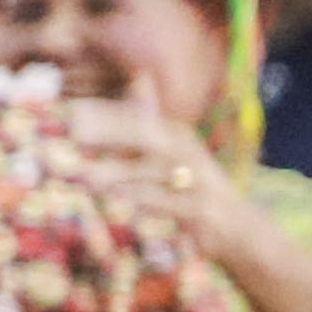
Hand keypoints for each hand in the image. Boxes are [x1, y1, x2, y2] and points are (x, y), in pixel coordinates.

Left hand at [58, 92, 277, 286]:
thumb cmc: (193, 191)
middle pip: (148, 136)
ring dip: (120, 172)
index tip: (73, 110)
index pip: (141, 118)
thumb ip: (147, 125)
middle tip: (75, 132)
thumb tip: (136, 81)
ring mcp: (197, 181)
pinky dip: (145, 201)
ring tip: (86, 175)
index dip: (108, 113)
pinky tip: (120, 202)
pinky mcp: (201, 209)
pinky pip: (170, 203)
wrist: (238, 230)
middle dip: (113, 132)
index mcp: (177, 137)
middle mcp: (188, 153)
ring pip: (156, 171)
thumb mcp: (171, 156)